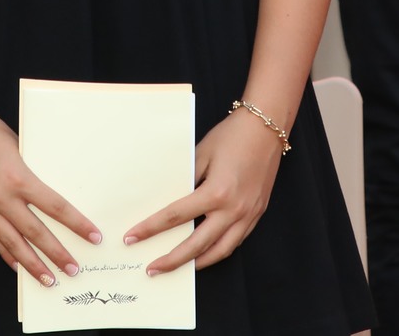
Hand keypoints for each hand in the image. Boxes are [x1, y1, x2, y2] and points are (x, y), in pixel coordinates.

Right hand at [0, 102, 99, 287]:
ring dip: (32, 264)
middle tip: (74, 270)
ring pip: (13, 243)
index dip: (77, 224)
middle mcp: (1, 198)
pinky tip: (17, 265)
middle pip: (36, 233)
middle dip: (57, 254)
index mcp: (18, 178)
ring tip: (48, 280)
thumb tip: (49, 188)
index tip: (93, 236)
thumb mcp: (20, 146)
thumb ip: (32, 171)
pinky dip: (6, 253)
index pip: (55, 207)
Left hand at [124, 102, 283, 274]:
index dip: (151, 229)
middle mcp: (233, 210)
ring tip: (179, 268)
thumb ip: (186, 179)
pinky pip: (236, 241)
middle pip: (197, 245)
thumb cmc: (232, 136)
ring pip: (220, 251)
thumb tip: (169, 198)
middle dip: (172, 260)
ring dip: (198, 263)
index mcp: (216, 193)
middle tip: (152, 269)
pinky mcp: (256, 214)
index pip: (175, 217)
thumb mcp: (201, 154)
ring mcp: (247, 215)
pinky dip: (218, 251)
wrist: (266, 129)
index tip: (132, 238)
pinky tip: (206, 252)